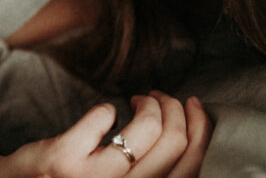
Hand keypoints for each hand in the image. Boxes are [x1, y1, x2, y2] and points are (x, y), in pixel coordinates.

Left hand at [5, 92, 211, 176]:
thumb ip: (151, 167)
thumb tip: (186, 129)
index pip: (192, 166)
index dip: (200, 129)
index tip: (194, 105)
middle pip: (174, 143)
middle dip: (174, 108)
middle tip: (158, 97)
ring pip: (147, 130)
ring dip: (147, 103)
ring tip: (136, 99)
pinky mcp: (64, 160)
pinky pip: (104, 118)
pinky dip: (106, 108)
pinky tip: (102, 113)